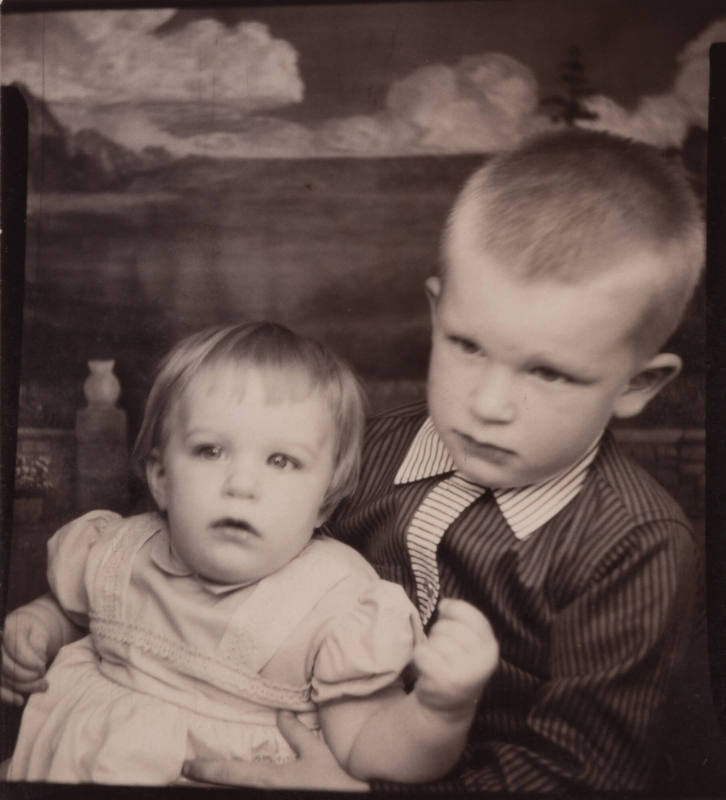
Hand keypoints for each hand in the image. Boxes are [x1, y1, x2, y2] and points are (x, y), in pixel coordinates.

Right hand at [1, 609, 51, 704]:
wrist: (26, 634)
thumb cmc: (34, 632)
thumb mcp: (40, 632)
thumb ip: (38, 643)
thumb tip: (38, 657)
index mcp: (10, 629)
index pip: (16, 648)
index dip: (29, 660)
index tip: (42, 667)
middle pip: (7, 666)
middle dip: (27, 677)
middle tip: (45, 681)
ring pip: (3, 678)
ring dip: (22, 687)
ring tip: (42, 688)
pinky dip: (7, 696)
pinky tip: (20, 700)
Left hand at [183, 710, 369, 790]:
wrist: (354, 798)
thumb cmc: (334, 781)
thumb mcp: (316, 754)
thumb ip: (296, 733)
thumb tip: (282, 713)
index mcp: (268, 780)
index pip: (228, 773)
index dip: (204, 770)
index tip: (184, 767)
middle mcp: (263, 795)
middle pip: (228, 790)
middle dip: (210, 782)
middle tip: (190, 775)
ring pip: (238, 795)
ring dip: (226, 787)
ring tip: (210, 781)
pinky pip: (253, 797)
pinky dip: (241, 789)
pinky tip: (236, 785)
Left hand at [413, 598, 498, 717]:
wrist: (449, 706)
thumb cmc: (455, 663)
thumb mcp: (468, 642)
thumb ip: (461, 621)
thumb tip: (444, 604)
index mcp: (490, 645)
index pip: (469, 614)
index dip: (452, 608)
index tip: (444, 611)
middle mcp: (483, 659)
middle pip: (448, 627)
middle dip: (439, 632)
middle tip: (442, 648)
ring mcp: (465, 671)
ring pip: (435, 640)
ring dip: (430, 647)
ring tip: (437, 660)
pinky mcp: (445, 681)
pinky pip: (422, 653)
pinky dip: (419, 658)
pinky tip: (428, 668)